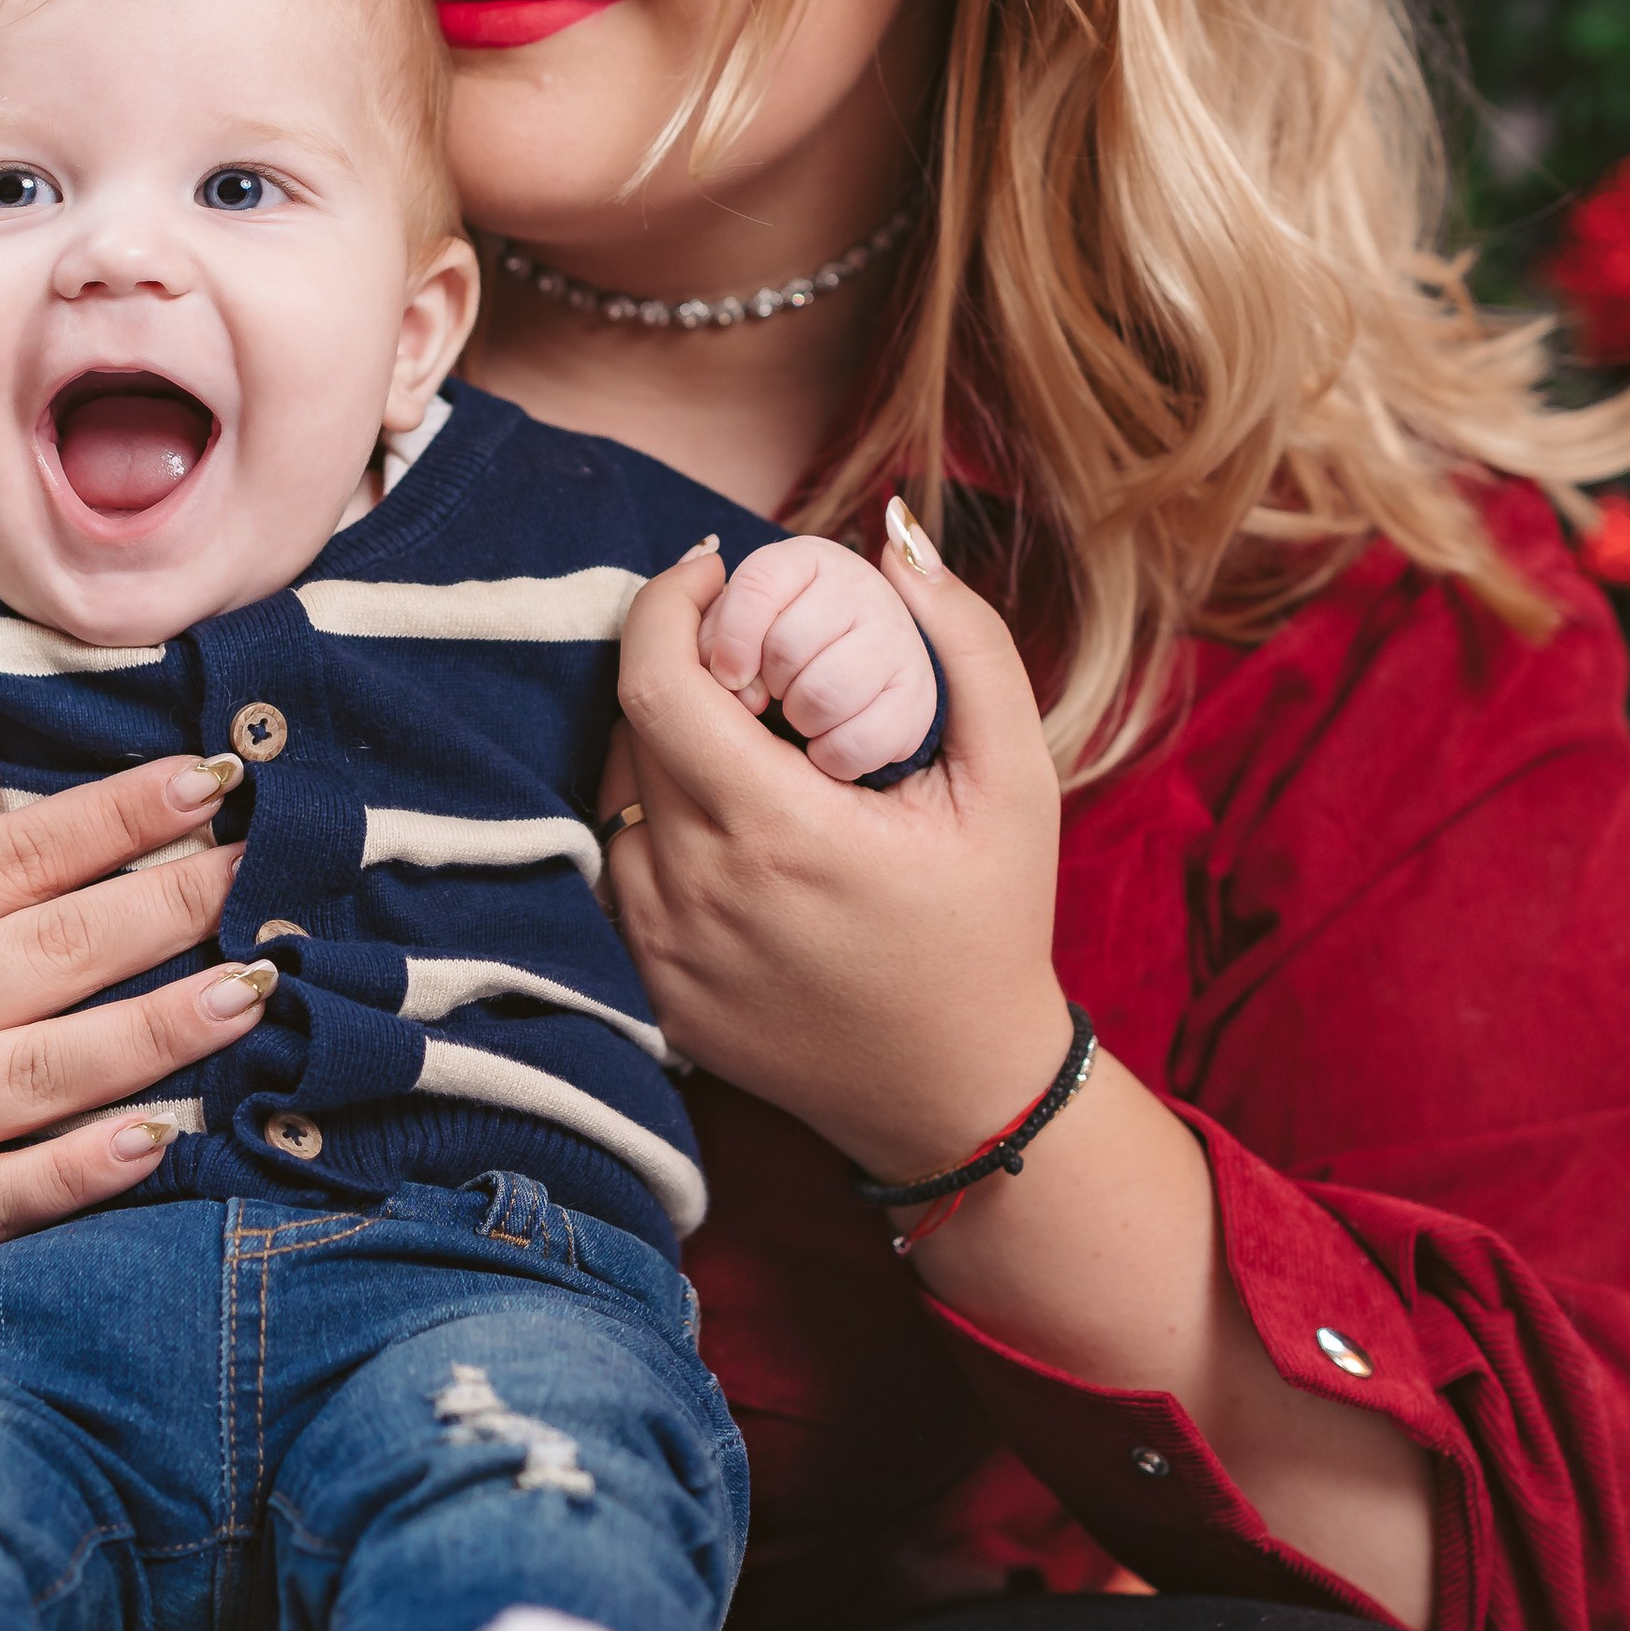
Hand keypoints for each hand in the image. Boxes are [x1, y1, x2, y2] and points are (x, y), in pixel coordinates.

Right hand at [0, 724, 269, 1308]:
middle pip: (52, 952)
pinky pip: (9, 1195)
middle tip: (271, 864)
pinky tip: (169, 1135)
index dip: (118, 815)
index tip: (209, 779)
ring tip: (259, 983)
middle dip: (173, 902)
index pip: (9, 856)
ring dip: (166, 1026)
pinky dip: (87, 1168)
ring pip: (53, 1068)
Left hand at [606, 508, 1067, 1180]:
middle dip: (677, 659)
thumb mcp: (1015, 781)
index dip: (667, 603)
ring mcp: (660, 947)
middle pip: (631, 725)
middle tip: (743, 646)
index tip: (710, 570)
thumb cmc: (990, 929)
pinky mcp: (649, 986)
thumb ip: (966, 644)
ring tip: (741, 728)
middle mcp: (696, 892)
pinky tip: (722, 809)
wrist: (958, 1093)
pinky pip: (616, 864)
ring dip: (659, 738)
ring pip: (613, 793)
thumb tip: (895, 538)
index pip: (656, 680)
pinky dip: (651, 815)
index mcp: (776, 832)